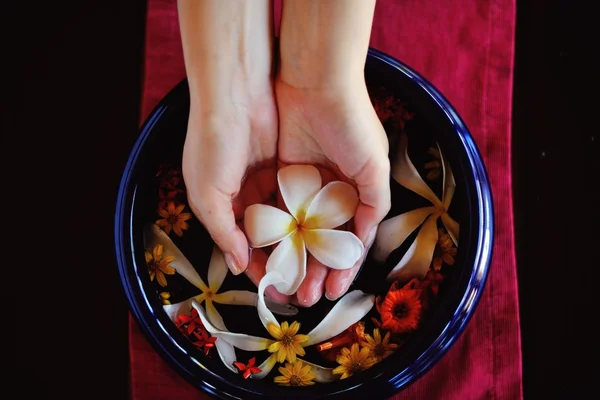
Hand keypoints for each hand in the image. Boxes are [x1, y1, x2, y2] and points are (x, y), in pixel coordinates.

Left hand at [275, 78, 390, 305]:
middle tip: (305, 297)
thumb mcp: (374, 167)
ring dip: (294, 259)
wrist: (315, 83)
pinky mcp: (279, 175)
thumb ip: (375, 204)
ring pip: (296, 232)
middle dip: (314, 270)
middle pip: (319, 241)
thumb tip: (367, 239)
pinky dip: (276, 234)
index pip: (347, 240)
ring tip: (288, 286)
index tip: (333, 291)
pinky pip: (277, 211)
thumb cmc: (351, 124)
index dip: (341, 268)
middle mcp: (329, 192)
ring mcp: (303, 185)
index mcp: (355, 192)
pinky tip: (272, 256)